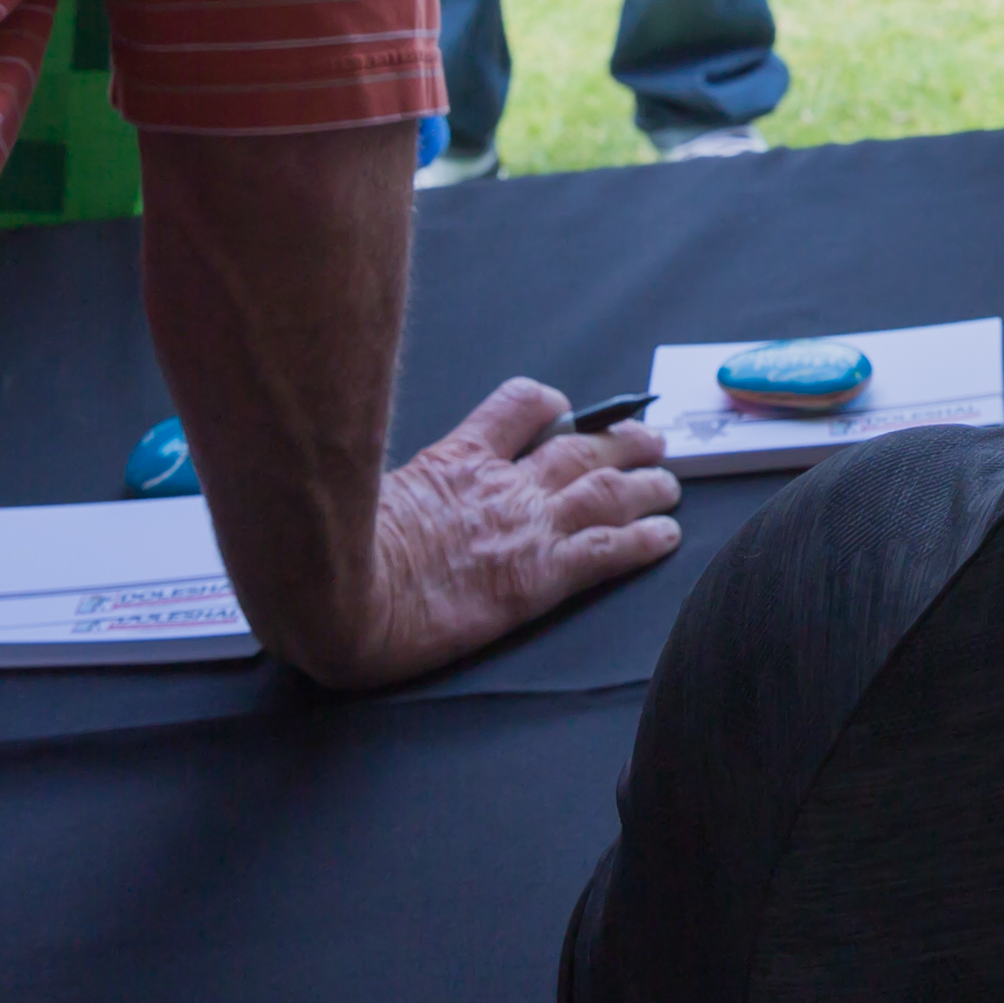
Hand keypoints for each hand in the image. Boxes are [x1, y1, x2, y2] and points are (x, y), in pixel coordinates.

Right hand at [332, 377, 679, 687]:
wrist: (339, 596)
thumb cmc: (332, 551)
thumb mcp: (363, 487)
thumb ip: (398, 477)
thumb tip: (383, 476)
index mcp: (460, 457)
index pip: (522, 406)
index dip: (553, 406)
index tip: (569, 413)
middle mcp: (504, 484)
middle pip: (583, 445)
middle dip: (623, 440)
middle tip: (651, 440)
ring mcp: (526, 527)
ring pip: (609, 489)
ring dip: (649, 483)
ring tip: (670, 482)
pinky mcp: (538, 577)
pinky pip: (608, 549)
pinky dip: (645, 539)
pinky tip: (667, 535)